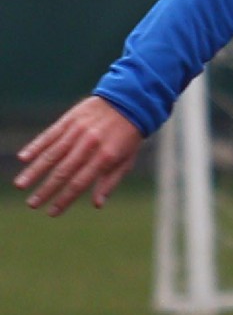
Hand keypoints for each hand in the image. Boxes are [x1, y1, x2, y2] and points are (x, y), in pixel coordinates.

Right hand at [14, 96, 142, 215]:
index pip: (80, 183)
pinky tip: (24, 158)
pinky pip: (49, 134)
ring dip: (34, 171)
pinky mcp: (69, 119)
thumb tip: (96, 204)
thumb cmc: (129, 137)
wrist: (129, 101)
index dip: (64, 199)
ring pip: (52, 154)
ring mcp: (77, 131)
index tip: (51, 212)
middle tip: (31, 204)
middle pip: (63, 171)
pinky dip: (36, 146)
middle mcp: (89, 144)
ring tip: (20, 185)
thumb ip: (110, 182)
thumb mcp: (126, 161)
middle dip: (45, 190)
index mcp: (105, 157)